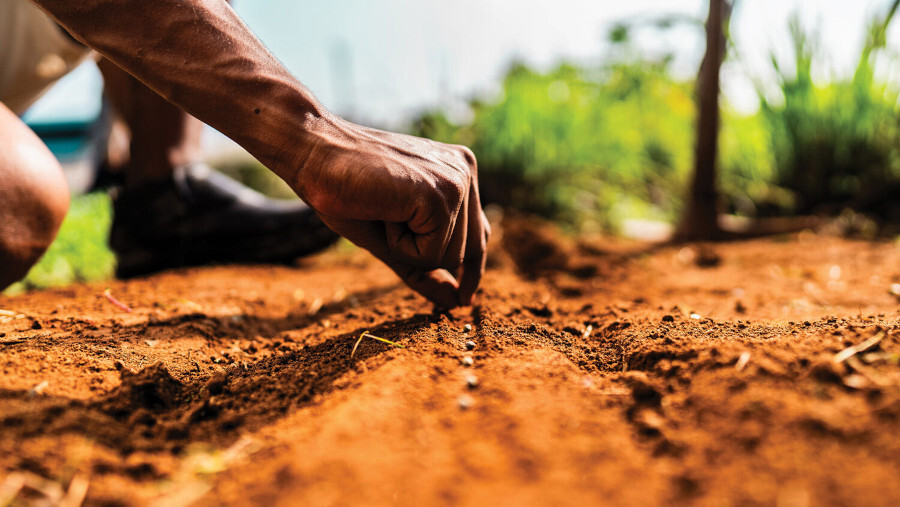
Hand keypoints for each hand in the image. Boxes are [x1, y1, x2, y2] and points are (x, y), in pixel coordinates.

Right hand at [289, 115, 489, 307]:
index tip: (463, 299)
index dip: (471, 271)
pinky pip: (430, 254)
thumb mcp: (391, 239)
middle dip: (420, 254)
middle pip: (465, 254)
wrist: (313, 153)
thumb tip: (455, 303)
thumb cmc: (346, 192)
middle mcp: (465, 172)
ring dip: (406, 249)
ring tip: (382, 209)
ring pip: (449, 258)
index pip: (478, 235)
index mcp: (459, 172)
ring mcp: (456, 182)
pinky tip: (383, 211)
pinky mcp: (440, 195)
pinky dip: (399, 246)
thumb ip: (425, 269)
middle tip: (384, 216)